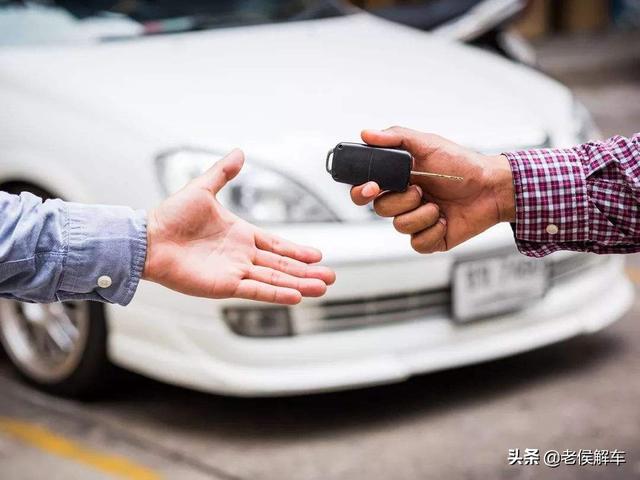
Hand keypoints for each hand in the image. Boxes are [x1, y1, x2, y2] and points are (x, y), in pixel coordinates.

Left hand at [143, 149, 334, 304]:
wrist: (149, 238)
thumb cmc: (171, 215)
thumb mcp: (202, 188)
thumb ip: (223, 173)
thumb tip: (239, 152)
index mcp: (240, 234)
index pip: (276, 244)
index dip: (297, 251)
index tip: (317, 255)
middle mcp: (241, 255)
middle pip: (281, 265)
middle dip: (306, 271)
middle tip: (330, 277)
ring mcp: (234, 271)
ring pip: (274, 279)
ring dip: (298, 284)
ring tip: (322, 287)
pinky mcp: (224, 285)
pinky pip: (256, 289)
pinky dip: (276, 293)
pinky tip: (296, 295)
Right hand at [351, 127, 514, 252]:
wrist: (492, 188)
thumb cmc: (462, 165)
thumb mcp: (428, 143)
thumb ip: (396, 137)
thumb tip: (367, 134)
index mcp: (398, 179)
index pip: (366, 189)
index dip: (361, 191)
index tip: (372, 187)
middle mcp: (404, 201)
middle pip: (380, 209)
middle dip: (401, 200)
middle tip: (419, 190)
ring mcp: (417, 220)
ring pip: (399, 226)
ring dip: (422, 214)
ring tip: (439, 205)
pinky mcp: (430, 239)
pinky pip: (417, 243)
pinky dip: (433, 230)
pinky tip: (445, 219)